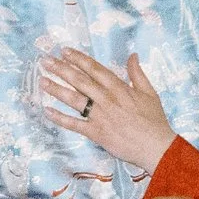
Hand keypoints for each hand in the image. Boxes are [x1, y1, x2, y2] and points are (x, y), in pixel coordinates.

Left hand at [40, 50, 176, 170]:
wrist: (156, 147)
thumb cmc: (154, 120)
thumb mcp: (149, 92)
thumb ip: (137, 73)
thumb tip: (132, 55)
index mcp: (119, 88)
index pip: (95, 69)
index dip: (78, 59)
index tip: (64, 51)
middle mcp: (107, 99)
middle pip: (80, 81)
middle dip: (61, 69)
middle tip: (45, 61)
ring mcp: (100, 116)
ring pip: (74, 100)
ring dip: (57, 89)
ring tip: (42, 80)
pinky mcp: (96, 133)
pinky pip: (75, 124)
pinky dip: (60, 118)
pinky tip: (47, 111)